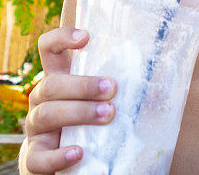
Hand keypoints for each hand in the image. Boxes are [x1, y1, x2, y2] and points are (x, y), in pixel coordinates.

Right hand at [21, 27, 116, 173]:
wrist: (70, 166)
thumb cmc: (92, 126)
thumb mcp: (103, 102)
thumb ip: (123, 89)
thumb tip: (164, 76)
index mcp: (58, 80)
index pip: (49, 49)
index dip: (61, 38)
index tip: (86, 37)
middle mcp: (42, 100)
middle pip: (50, 84)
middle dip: (82, 85)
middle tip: (112, 88)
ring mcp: (35, 129)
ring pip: (46, 114)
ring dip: (78, 112)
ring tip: (107, 115)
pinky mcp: (34, 158)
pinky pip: (39, 157)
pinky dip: (59, 155)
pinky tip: (79, 152)